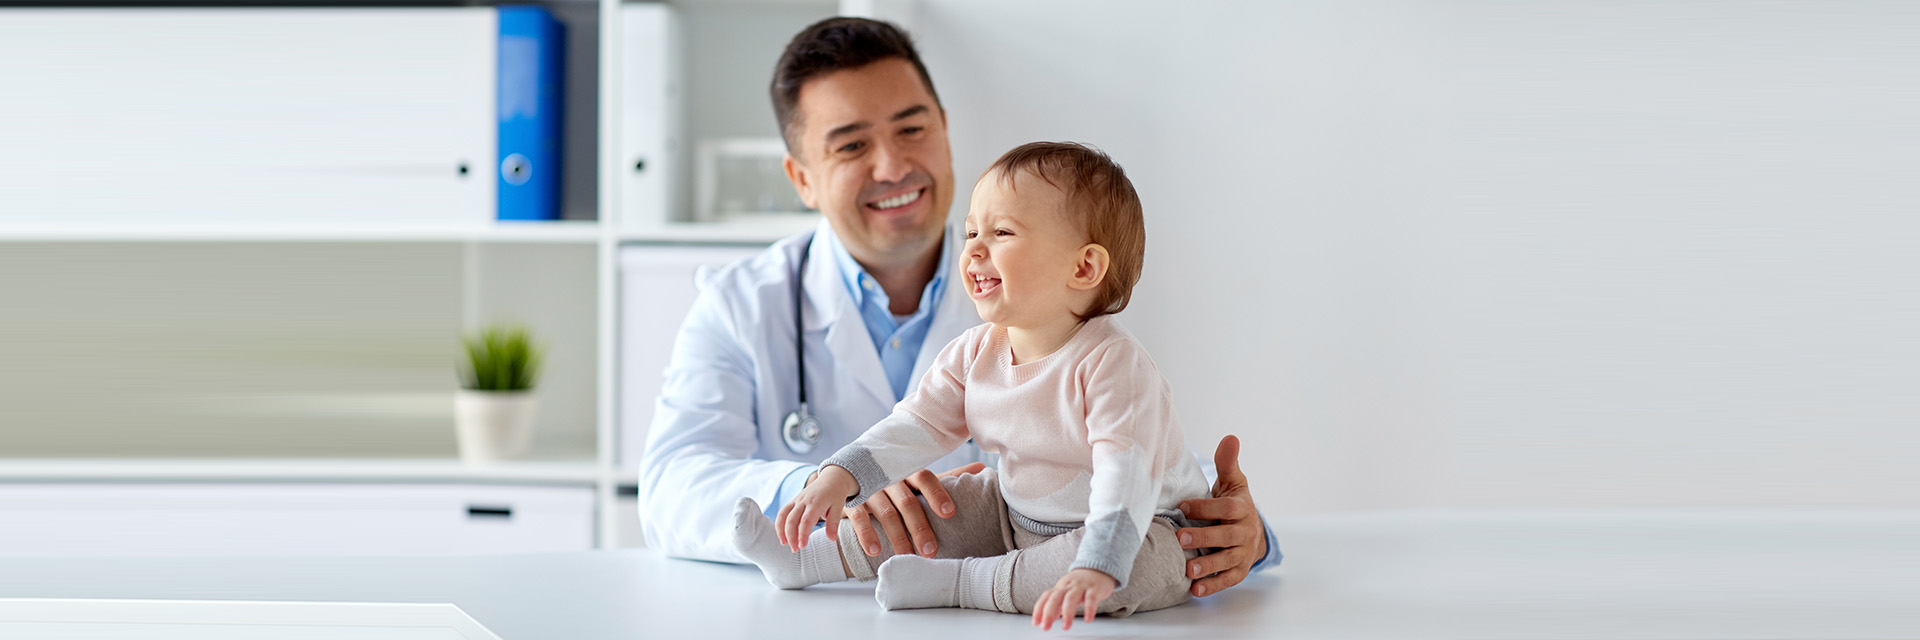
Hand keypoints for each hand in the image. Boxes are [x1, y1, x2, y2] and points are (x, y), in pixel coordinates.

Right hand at [775, 464, 857, 551]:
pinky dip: (780, 523)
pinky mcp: (794, 500)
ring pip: (783, 514)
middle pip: (792, 519)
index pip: (806, 521)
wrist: (832, 478)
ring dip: (781, 530)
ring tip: (784, 543)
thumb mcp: (838, 507)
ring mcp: (797, 500)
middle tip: (795, 549)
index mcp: (816, 502)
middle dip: (791, 536)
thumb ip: (833, 523)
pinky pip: (783, 512)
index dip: (802, 534)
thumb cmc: (836, 494)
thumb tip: (832, 539)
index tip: (802, 546)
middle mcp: (804, 500)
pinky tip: (783, 535)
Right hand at [844, 462, 986, 557]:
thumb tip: (982, 468)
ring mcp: (869, 490)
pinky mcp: (851, 503)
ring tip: (907, 556)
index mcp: (908, 471)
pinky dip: (867, 535)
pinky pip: (859, 518)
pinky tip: (875, 551)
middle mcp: (889, 478)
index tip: (950, 513)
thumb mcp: (917, 481)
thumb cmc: (894, 485)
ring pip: (886, 513)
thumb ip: (947, 477)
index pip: (925, 478)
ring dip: (897, 537)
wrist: (848, 480)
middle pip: (908, 501)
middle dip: (920, 527)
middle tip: (931, 550)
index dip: (938, 494)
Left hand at [1032, 568, 1115, 630]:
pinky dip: (1089, 609)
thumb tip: (1049, 619)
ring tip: (1066, 627)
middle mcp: (1069, 586)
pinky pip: (1091, 599)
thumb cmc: (1080, 584)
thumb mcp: (1066, 592)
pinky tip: (1087, 619)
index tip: (1035, 622)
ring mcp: (1081, 586)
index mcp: (1060, 587)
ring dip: (1067, 613)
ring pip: (1071, 598)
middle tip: (1045, 627)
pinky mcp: (1095, 589)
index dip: (1039, 609)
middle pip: (1055, 597)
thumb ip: (1057, 606)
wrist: (1098, 569)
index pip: (1046, 597)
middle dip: (1049, 613)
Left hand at [1176, 434, 1268, 596]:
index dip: (1206, 508)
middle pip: (1227, 536)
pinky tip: (1196, 590)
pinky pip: (1228, 580)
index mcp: (1242, 508)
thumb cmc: (1235, 503)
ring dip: (1209, 566)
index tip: (1183, 506)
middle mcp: (1245, 532)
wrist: (1253, 529)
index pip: (1227, 508)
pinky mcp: (1239, 570)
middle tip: (1181, 538)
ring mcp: (1243, 553)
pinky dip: (1213, 586)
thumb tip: (1230, 437)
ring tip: (1188, 570)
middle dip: (1205, 537)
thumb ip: (1227, 463)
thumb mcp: (1233, 482)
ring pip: (1228, 561)